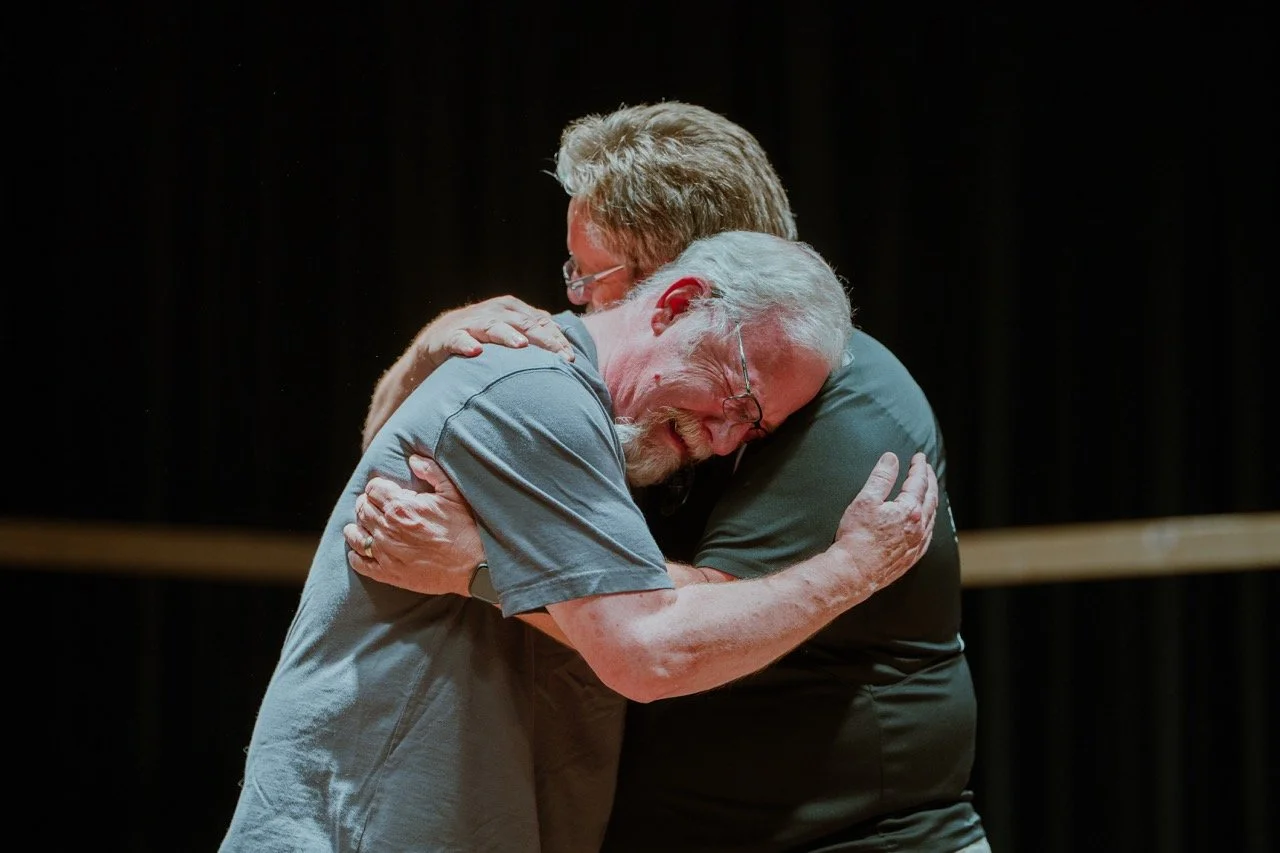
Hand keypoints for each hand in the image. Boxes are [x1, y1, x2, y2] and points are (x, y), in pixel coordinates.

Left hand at [343, 454, 485, 594]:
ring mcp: (386, 552)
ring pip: (356, 535)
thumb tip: (413, 459)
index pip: (373, 489)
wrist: (473, 566)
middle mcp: (388, 528)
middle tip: (374, 505)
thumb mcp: (453, 493)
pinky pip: (360, 563)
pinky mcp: (388, 573)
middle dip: (367, 503)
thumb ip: (431, 472)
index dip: (378, 486)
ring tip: (360, 525)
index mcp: (401, 506)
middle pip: (363, 509)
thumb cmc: (464, 528)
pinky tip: (359, 551)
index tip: (383, 490)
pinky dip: (355, 555)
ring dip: (356, 527)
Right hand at [419, 295, 573, 368]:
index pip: (539, 322)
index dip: (557, 339)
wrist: (434, 345)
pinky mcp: (447, 337)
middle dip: (543, 340)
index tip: (571, 358)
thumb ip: (532, 330)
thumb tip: (563, 337)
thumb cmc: (478, 340)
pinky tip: (476, 352)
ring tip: (521, 345)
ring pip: (492, 327)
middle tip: (561, 356)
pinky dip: (466, 345)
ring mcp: (469, 324)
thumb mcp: (506, 332)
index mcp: (510, 309)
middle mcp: (492, 312)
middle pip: (523, 324)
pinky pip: (457, 340)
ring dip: (507, 335)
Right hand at [830, 451, 938, 595]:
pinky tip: (927, 524)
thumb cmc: (857, 537)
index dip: (919, 467)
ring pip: (933, 518)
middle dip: (930, 481)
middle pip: (930, 498)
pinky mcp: (911, 559)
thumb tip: (891, 459)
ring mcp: (916, 544)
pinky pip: (928, 537)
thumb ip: (881, 477)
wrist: (853, 571)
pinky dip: (930, 524)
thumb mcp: (866, 500)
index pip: (918, 482)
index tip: (919, 457)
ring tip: (930, 492)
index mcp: (910, 510)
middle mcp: (919, 527)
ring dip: (932, 501)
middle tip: (927, 469)